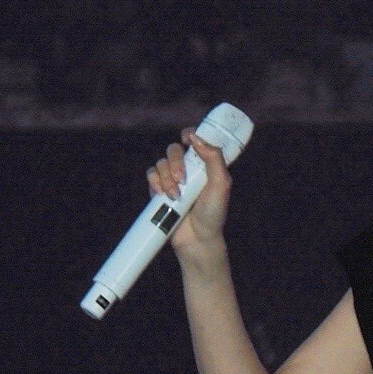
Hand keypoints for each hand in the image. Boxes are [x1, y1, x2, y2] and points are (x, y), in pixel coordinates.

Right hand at [146, 124, 233, 270]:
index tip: (187, 139)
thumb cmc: (213, 213)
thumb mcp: (221, 184)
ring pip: (161, 163)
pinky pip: (151, 174)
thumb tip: (197, 138)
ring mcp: (172, 179)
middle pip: (173, 149)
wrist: (197, 239)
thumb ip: (214, 158)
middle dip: (175, 162)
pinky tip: (163, 194)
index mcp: (205, 164)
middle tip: (183, 179)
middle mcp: (188, 168)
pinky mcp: (160, 190)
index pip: (195, 140)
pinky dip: (155, 181)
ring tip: (176, 195)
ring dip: (166, 177)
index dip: (189, 134)